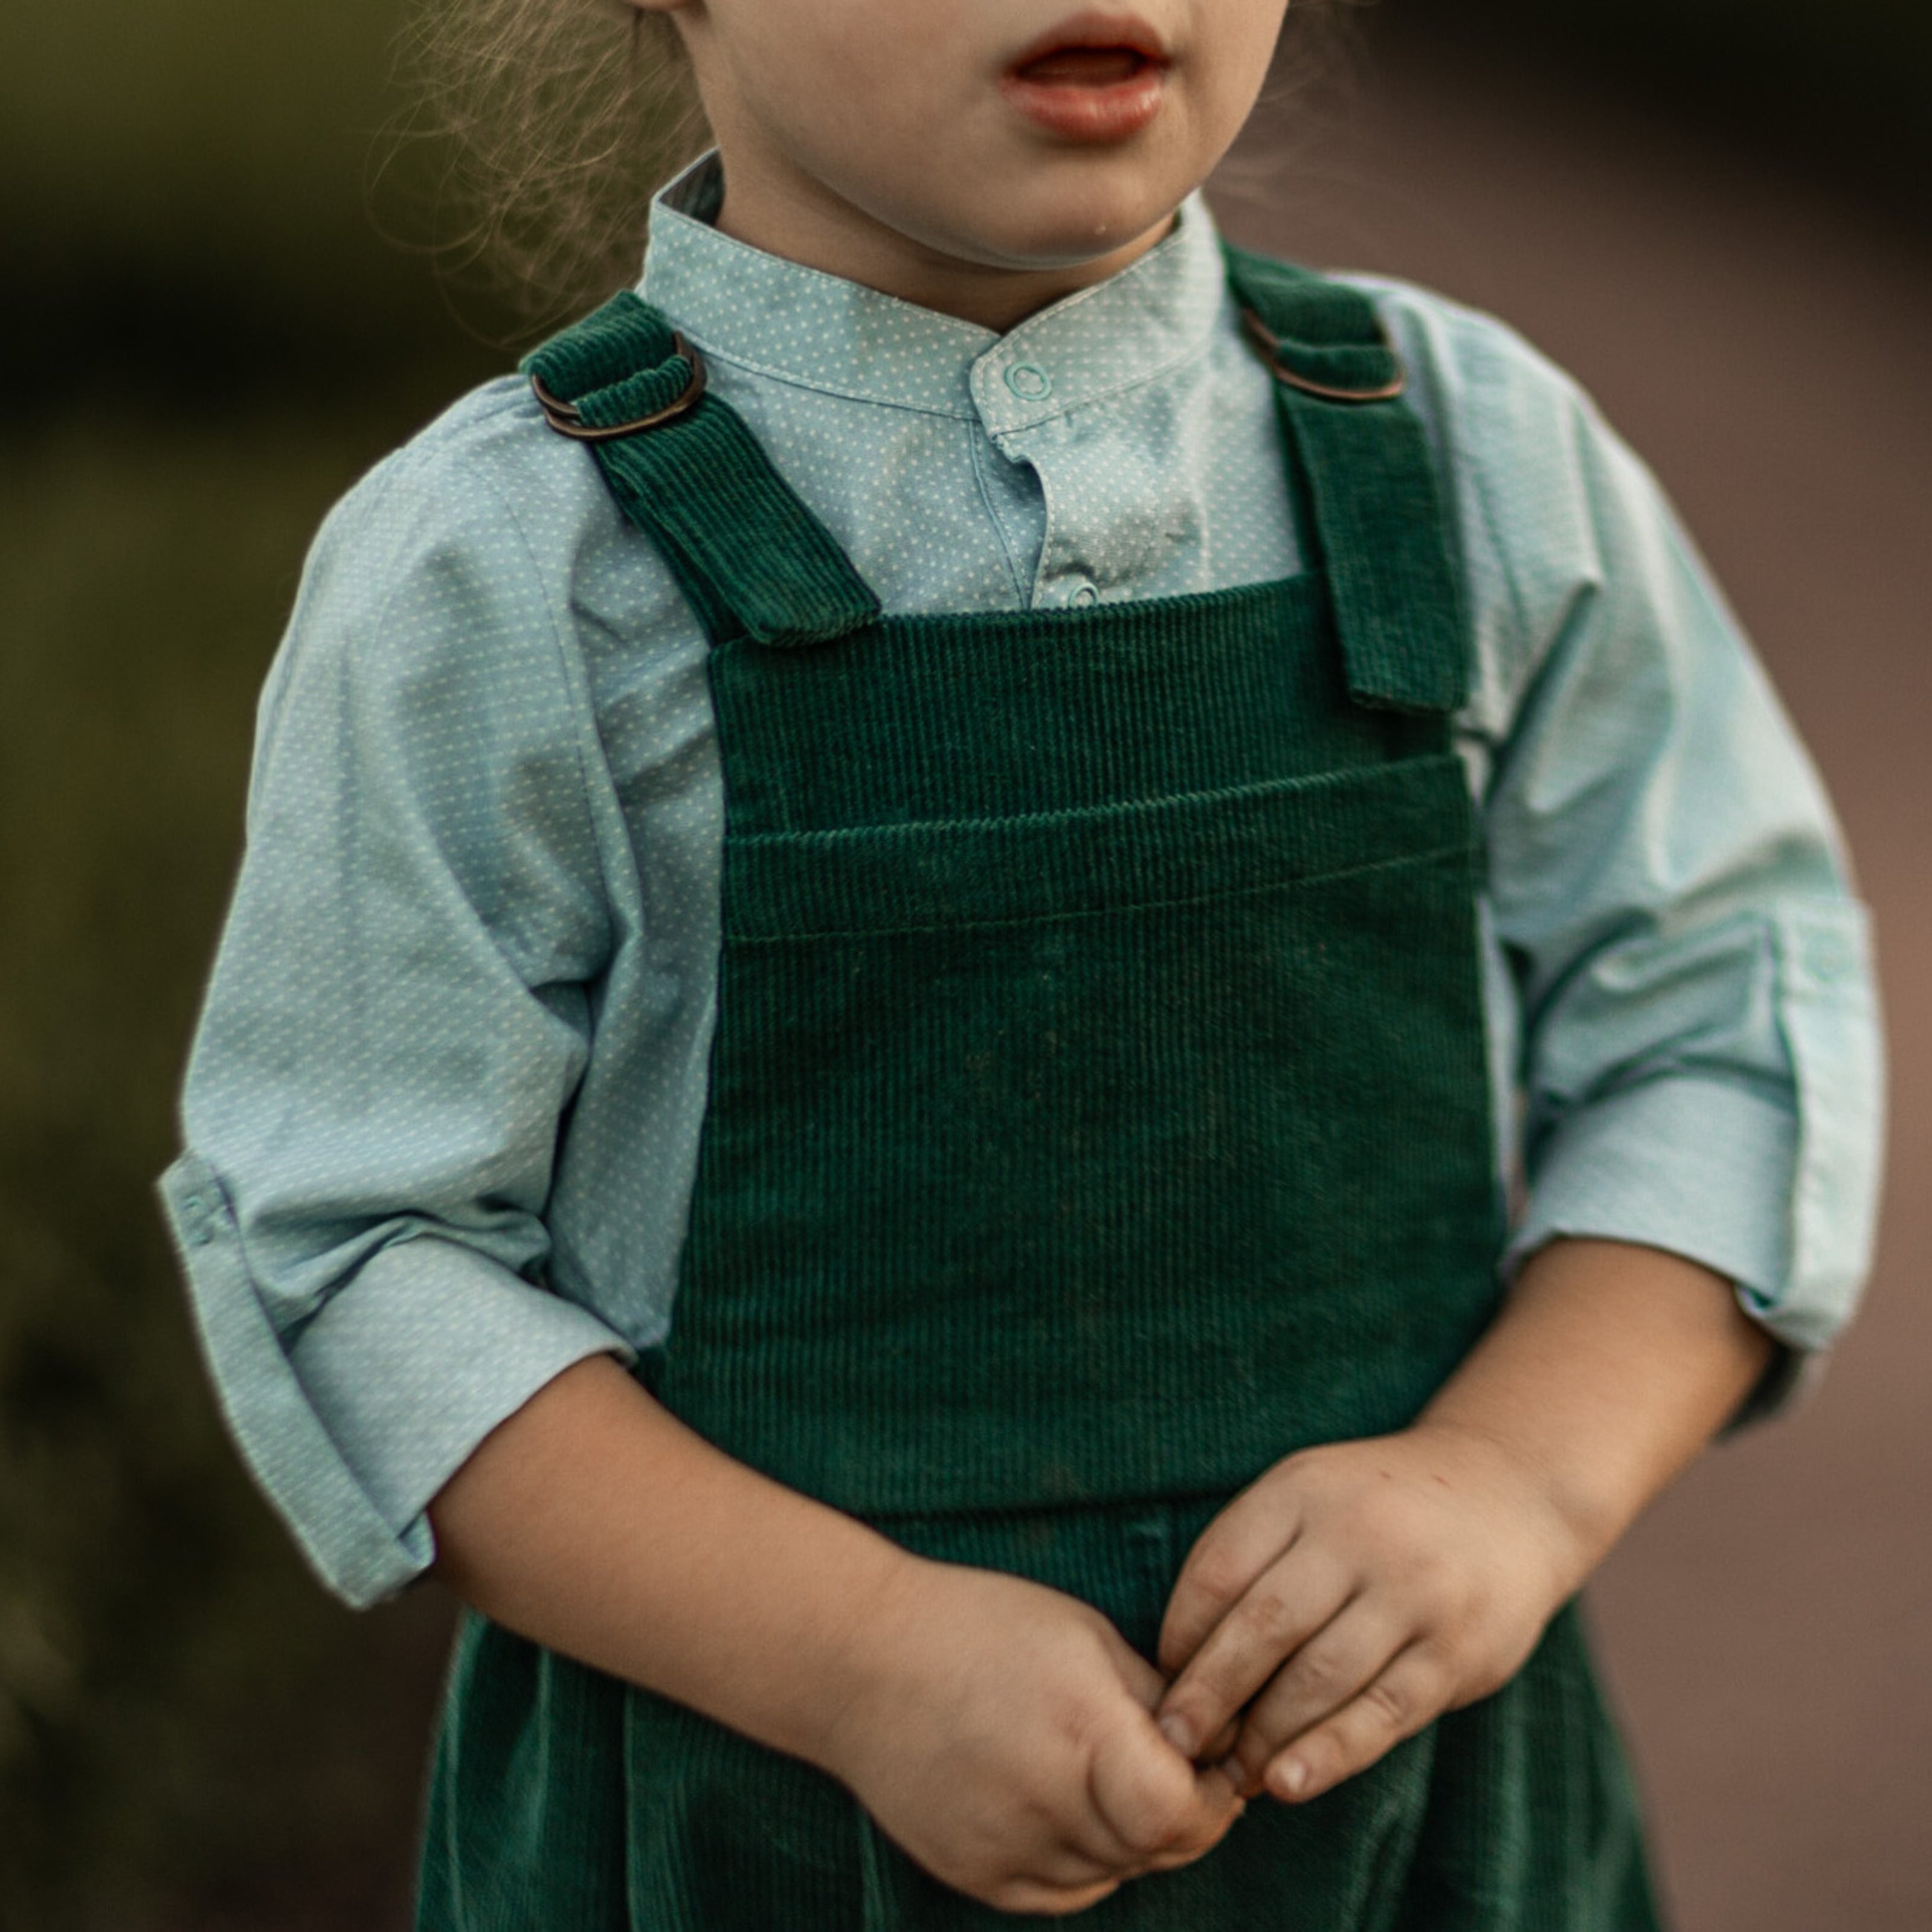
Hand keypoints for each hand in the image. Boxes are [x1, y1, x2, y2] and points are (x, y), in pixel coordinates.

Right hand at [820, 1557, 1244, 1915]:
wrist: (860, 1661)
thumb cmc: (979, 1626)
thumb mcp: (1084, 1634)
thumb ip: (1156, 1699)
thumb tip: (1216, 1747)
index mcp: (1080, 1727)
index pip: (1179, 1813)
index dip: (1212, 1798)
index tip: (1212, 1765)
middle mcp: (1045, 1799)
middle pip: (1156, 1850)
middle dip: (1184, 1816)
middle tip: (1172, 1768)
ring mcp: (1006, 1848)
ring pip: (1115, 1873)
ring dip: (1134, 1837)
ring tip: (1107, 1772)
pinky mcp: (977, 1876)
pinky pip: (1065, 1890)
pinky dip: (1085, 1858)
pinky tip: (1064, 1801)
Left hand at [1152, 1423, 1588, 1804]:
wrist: (1507, 1495)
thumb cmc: (1377, 1508)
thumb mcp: (1310, 1496)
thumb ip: (1252, 1557)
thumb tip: (1182, 1660)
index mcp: (1304, 1489)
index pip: (1220, 1569)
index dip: (1181, 1633)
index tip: (1160, 1679)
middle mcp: (1359, 1534)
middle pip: (1264, 1626)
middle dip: (1210, 1693)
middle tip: (1175, 1741)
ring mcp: (1413, 1592)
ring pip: (1319, 1678)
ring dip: (1264, 1735)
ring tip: (1229, 1774)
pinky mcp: (1456, 1650)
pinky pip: (1381, 1712)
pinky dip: (1328, 1754)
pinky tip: (1286, 1783)